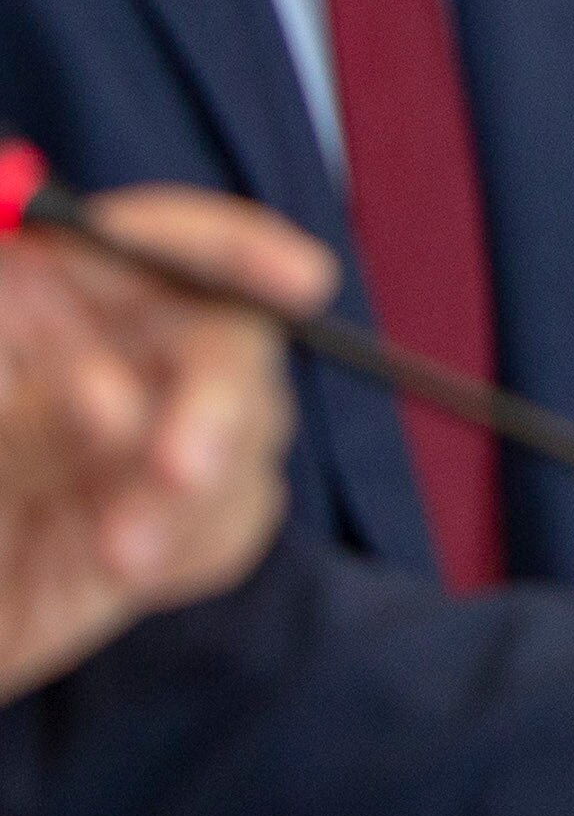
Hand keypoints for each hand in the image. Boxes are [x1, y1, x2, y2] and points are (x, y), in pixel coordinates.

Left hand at [0, 187, 332, 697]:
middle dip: (222, 402)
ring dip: (201, 496)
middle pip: (229, 342)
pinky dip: (193, 547)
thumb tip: (85, 345)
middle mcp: (112, 358)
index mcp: (49, 299)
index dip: (240, 251)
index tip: (303, 282)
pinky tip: (126, 569)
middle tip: (180, 469)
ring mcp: (140, 446)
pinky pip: (230, 526)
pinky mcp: (156, 531)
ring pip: (249, 440)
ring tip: (118, 552)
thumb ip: (14, 358)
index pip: (171, 246)